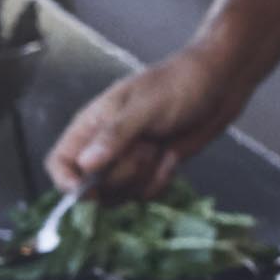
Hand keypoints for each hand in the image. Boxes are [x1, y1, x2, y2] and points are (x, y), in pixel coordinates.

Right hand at [47, 43, 251, 199]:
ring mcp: (128, 161)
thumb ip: (115, 135)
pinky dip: (161, 179)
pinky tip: (171, 156)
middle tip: (146, 145)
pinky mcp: (150, 170)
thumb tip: (85, 165)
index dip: (67, 182)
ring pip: (120, 194)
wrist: (219, 85)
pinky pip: (145, 193)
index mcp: (92, 125)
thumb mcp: (145, 107)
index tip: (90, 191)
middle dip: (122, 174)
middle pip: (93, 186)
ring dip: (143, 177)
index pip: (60, 162)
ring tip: (159, 145)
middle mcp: (104, 147)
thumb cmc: (179, 85)